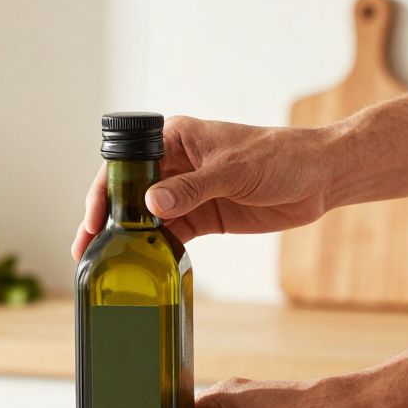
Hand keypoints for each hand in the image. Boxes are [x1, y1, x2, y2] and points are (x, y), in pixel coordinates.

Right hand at [72, 116, 334, 259]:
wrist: (320, 177)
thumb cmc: (280, 156)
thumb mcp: (233, 170)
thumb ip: (192, 188)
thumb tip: (151, 203)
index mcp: (175, 139)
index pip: (126, 164)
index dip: (104, 191)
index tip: (93, 219)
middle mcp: (175, 164)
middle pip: (129, 194)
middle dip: (106, 221)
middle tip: (87, 251)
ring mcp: (188, 193)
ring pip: (146, 218)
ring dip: (128, 241)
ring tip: (107, 266)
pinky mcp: (204, 216)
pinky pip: (171, 235)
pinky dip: (156, 250)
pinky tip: (144, 268)